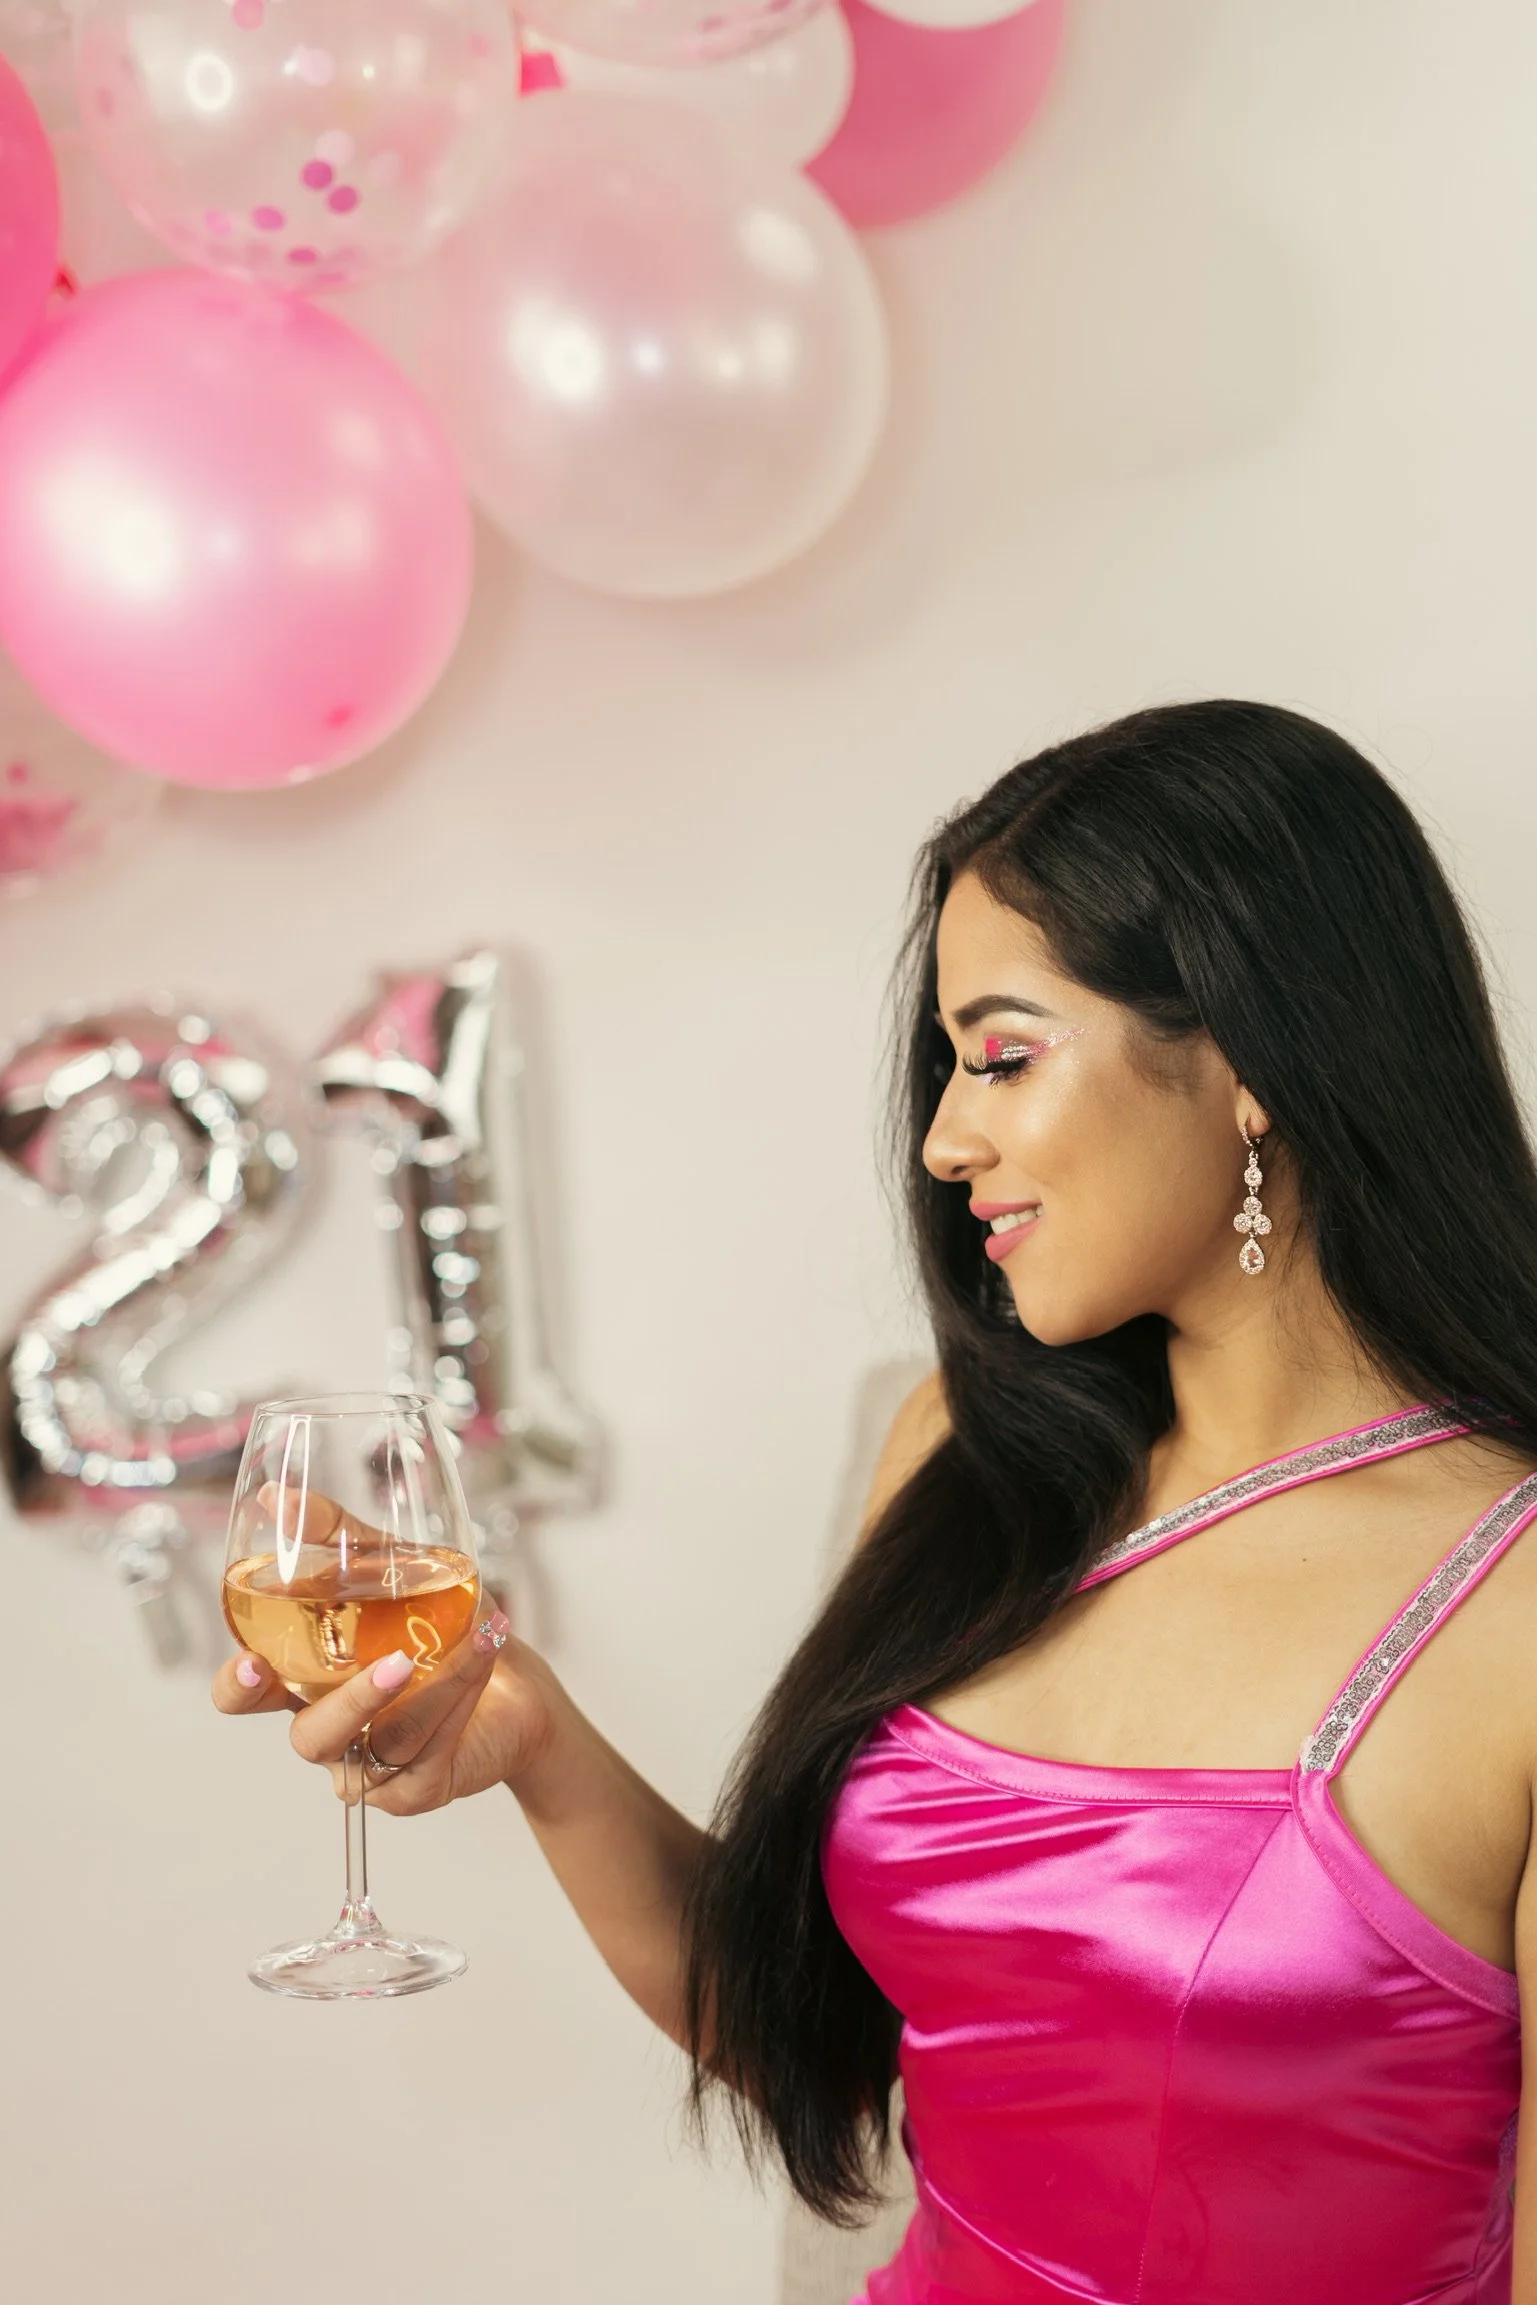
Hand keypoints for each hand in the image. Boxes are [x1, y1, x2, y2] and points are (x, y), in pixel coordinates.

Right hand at [212, 1484, 559, 1812]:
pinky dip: (459, 1700)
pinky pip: (426, 1755)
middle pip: (308, 1736)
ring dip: (435, 1687)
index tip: (250, 1665)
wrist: (516, 1678)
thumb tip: (276, 1498)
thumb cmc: (440, 1623)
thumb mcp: (389, 1565)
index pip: (246, 1696)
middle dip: (345, 1706)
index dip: (237, 1689)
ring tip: (476, 1638)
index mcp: (305, 1678)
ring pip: (382, 1740)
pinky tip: (484, 1659)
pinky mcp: (413, 1790)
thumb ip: (334, 1535)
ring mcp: (368, 1765)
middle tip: (393, 1666)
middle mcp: (329, 1726)